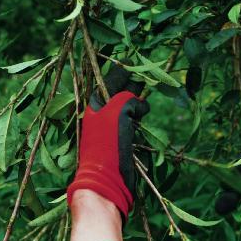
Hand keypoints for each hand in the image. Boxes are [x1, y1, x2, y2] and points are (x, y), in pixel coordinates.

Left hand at [67, 68, 148, 216]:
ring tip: (144, 92)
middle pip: (118, 93)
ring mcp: (111, 130)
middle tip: (142, 74)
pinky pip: (130, 125)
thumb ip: (127, 98)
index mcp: (96, 105)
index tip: (131, 61)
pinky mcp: (121, 145)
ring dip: (135, 101)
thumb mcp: (117, 112)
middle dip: (130, 83)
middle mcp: (101, 115)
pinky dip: (138, 118)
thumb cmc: (108, 144)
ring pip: (125, 109)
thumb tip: (138, 102)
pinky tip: (143, 116)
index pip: (110, 81)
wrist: (107, 180)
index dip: (122, 71)